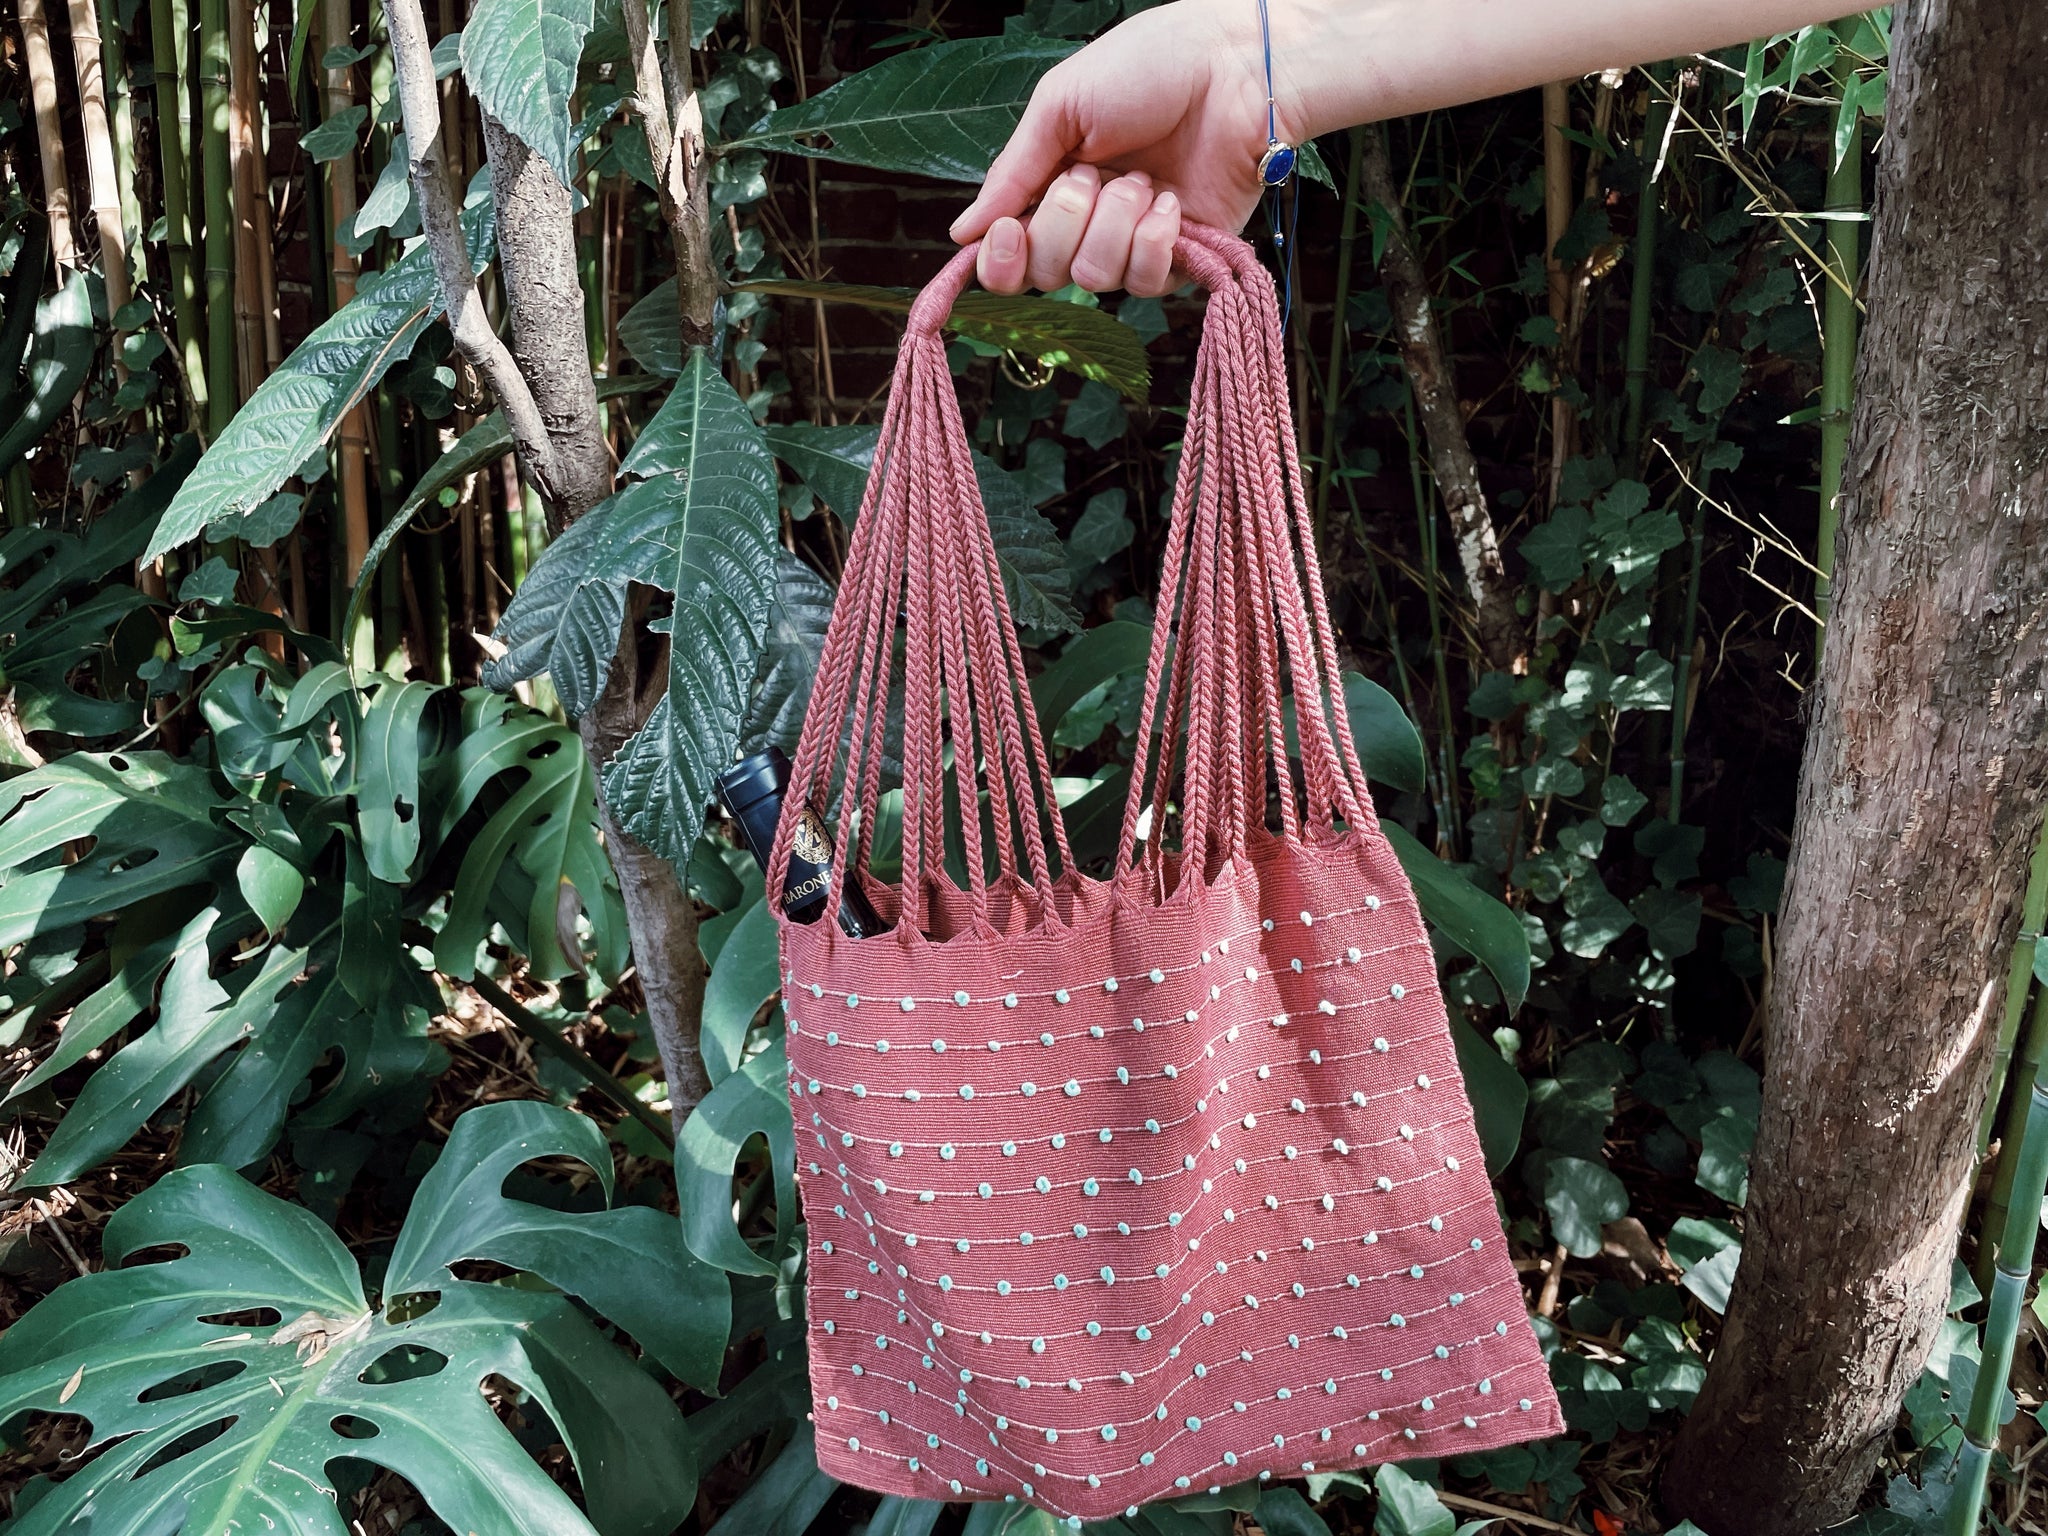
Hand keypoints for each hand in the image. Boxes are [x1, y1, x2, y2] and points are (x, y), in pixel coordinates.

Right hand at [948, 0, 1292, 295]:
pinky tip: (1168, 202)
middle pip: (1046, 273)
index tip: (1009, 230)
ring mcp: (1132, 245)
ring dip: (1113, 224)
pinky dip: (1152, 241)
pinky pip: (1144, 283)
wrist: (1230, 68)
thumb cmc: (1147, 66)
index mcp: (1050, 185)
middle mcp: (1088, 224)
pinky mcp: (1180, 260)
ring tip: (1142, 179)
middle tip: (1093, 174)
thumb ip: (1011, 175)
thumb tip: (963, 234)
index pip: (1009, 256)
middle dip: (1064, 222)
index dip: (1001, 260)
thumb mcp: (1060, 107)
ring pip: (1094, 279)